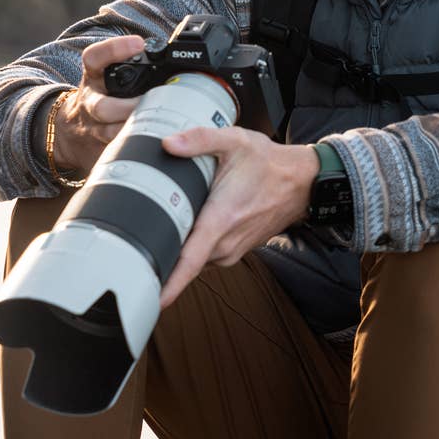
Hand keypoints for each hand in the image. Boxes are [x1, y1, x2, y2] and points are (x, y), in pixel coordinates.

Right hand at [53, 34, 146, 174]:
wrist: (69, 133)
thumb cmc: (106, 98)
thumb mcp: (111, 78)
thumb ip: (136, 69)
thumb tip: (182, 62)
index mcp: (95, 77)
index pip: (95, 58)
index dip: (114, 49)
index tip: (138, 43)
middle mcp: (90, 101)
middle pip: (102, 105)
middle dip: (126, 107)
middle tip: (149, 104)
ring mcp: (91, 127)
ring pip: (107, 132)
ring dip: (130, 132)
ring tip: (152, 129)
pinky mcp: (95, 149)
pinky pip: (110, 153)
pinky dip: (128, 152)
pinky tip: (146, 152)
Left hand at [157, 126, 318, 307]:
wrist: (301, 182)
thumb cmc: (270, 164)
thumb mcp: (235, 141)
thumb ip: (200, 140)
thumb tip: (168, 143)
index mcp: (220, 220)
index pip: (188, 263)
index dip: (167, 285)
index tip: (147, 299)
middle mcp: (225, 244)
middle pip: (181, 260)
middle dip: (160, 251)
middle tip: (137, 237)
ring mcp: (231, 250)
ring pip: (193, 257)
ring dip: (179, 245)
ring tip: (169, 219)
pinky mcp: (234, 251)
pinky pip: (205, 254)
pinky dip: (195, 243)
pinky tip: (192, 221)